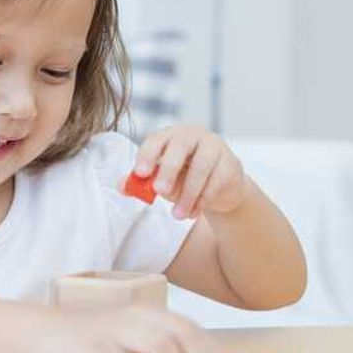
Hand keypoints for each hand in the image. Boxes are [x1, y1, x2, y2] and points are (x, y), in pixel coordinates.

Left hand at [131, 124, 247, 220]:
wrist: (220, 188)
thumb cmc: (185, 178)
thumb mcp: (162, 180)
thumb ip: (142, 182)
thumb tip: (121, 186)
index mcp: (172, 136)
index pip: (157, 139)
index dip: (147, 154)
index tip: (140, 173)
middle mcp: (194, 136)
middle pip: (180, 146)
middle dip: (168, 169)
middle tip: (160, 191)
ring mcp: (215, 147)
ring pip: (201, 168)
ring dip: (187, 195)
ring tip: (177, 216)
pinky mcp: (231, 164)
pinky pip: (216, 181)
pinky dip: (202, 201)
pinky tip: (192, 213)